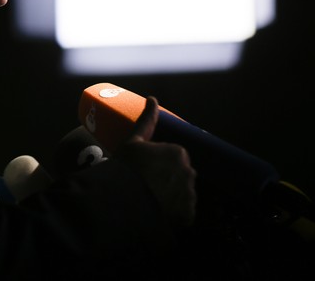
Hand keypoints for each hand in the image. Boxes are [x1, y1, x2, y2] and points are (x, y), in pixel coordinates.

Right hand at [115, 96, 196, 227]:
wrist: (126, 201)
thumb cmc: (128, 168)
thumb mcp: (134, 141)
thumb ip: (146, 120)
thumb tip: (152, 98)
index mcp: (178, 153)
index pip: (173, 157)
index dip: (158, 163)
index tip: (146, 169)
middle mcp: (189, 173)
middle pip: (179, 175)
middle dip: (167, 179)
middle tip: (146, 186)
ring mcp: (189, 195)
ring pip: (182, 194)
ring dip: (171, 196)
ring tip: (151, 201)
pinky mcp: (187, 215)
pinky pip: (184, 213)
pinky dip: (175, 213)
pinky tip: (159, 212)